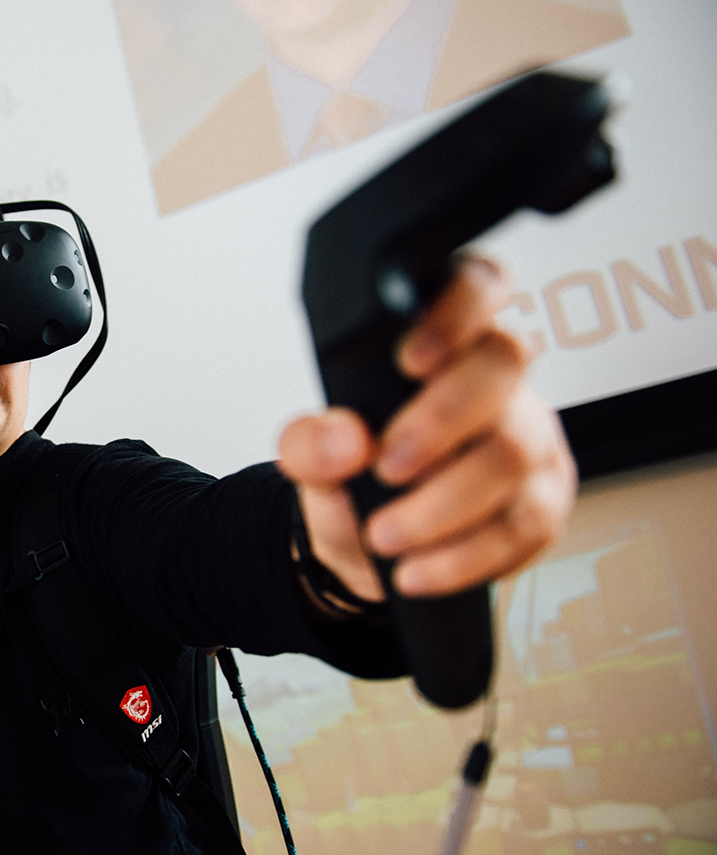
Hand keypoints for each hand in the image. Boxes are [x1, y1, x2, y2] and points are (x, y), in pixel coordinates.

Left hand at [278, 255, 576, 599]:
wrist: (368, 547)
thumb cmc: (351, 475)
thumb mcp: (310, 456)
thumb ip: (310, 441)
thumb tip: (343, 440)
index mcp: (446, 343)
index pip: (479, 284)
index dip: (459, 308)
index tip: (411, 358)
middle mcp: (500, 383)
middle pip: (505, 365)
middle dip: (441, 420)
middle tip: (386, 467)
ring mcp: (532, 441)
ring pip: (514, 456)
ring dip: (442, 505)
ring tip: (386, 535)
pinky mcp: (544, 504)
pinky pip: (523, 526)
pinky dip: (462, 556)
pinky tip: (418, 570)